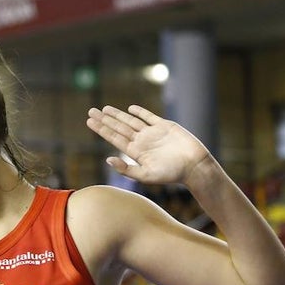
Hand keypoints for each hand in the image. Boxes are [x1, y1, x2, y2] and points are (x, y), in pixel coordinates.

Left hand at [88, 105, 212, 185]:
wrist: (195, 166)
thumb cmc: (172, 174)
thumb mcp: (146, 175)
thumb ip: (127, 169)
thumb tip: (108, 159)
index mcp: (135, 152)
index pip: (114, 138)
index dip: (102, 129)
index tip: (89, 122)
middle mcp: (142, 141)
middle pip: (119, 127)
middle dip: (105, 120)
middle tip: (91, 111)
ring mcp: (153, 133)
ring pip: (131, 121)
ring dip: (118, 114)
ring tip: (104, 109)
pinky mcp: (165, 126)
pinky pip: (149, 117)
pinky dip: (140, 112)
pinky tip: (130, 109)